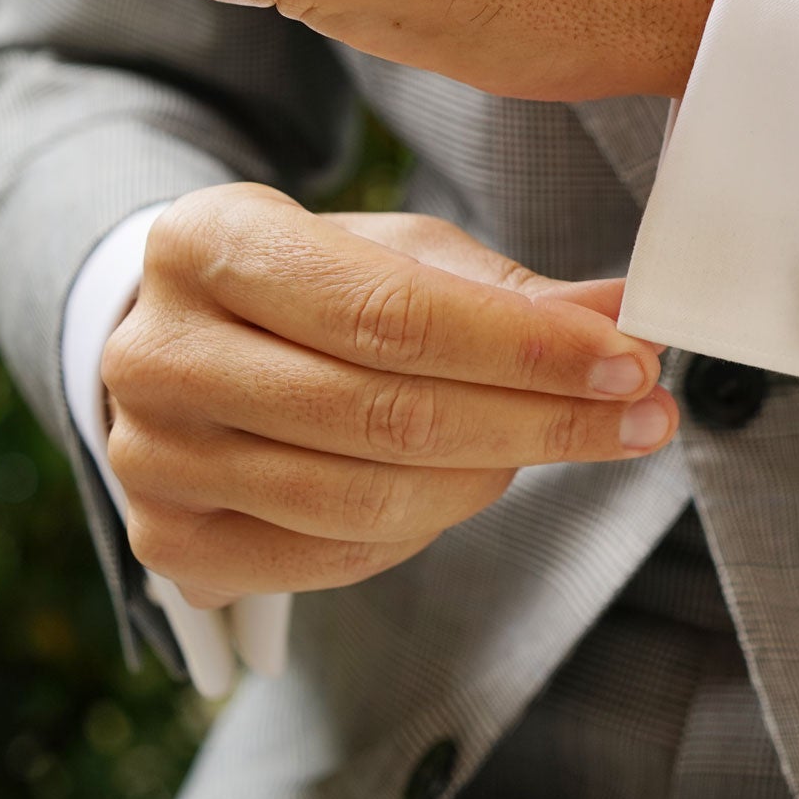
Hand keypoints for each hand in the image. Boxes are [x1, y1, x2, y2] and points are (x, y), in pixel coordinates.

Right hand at [101, 183, 675, 607]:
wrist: (194, 345)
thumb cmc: (315, 287)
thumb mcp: (404, 257)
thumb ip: (514, 291)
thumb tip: (628, 312)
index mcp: (208, 243)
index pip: (392, 313)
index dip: (526, 347)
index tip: (631, 361)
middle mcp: (158, 354)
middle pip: (388, 414)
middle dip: (542, 419)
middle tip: (644, 414)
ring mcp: (154, 460)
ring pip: (368, 497)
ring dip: (498, 475)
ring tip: (563, 438)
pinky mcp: (172, 546)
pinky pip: (339, 555)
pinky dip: (430, 524)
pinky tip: (476, 480)